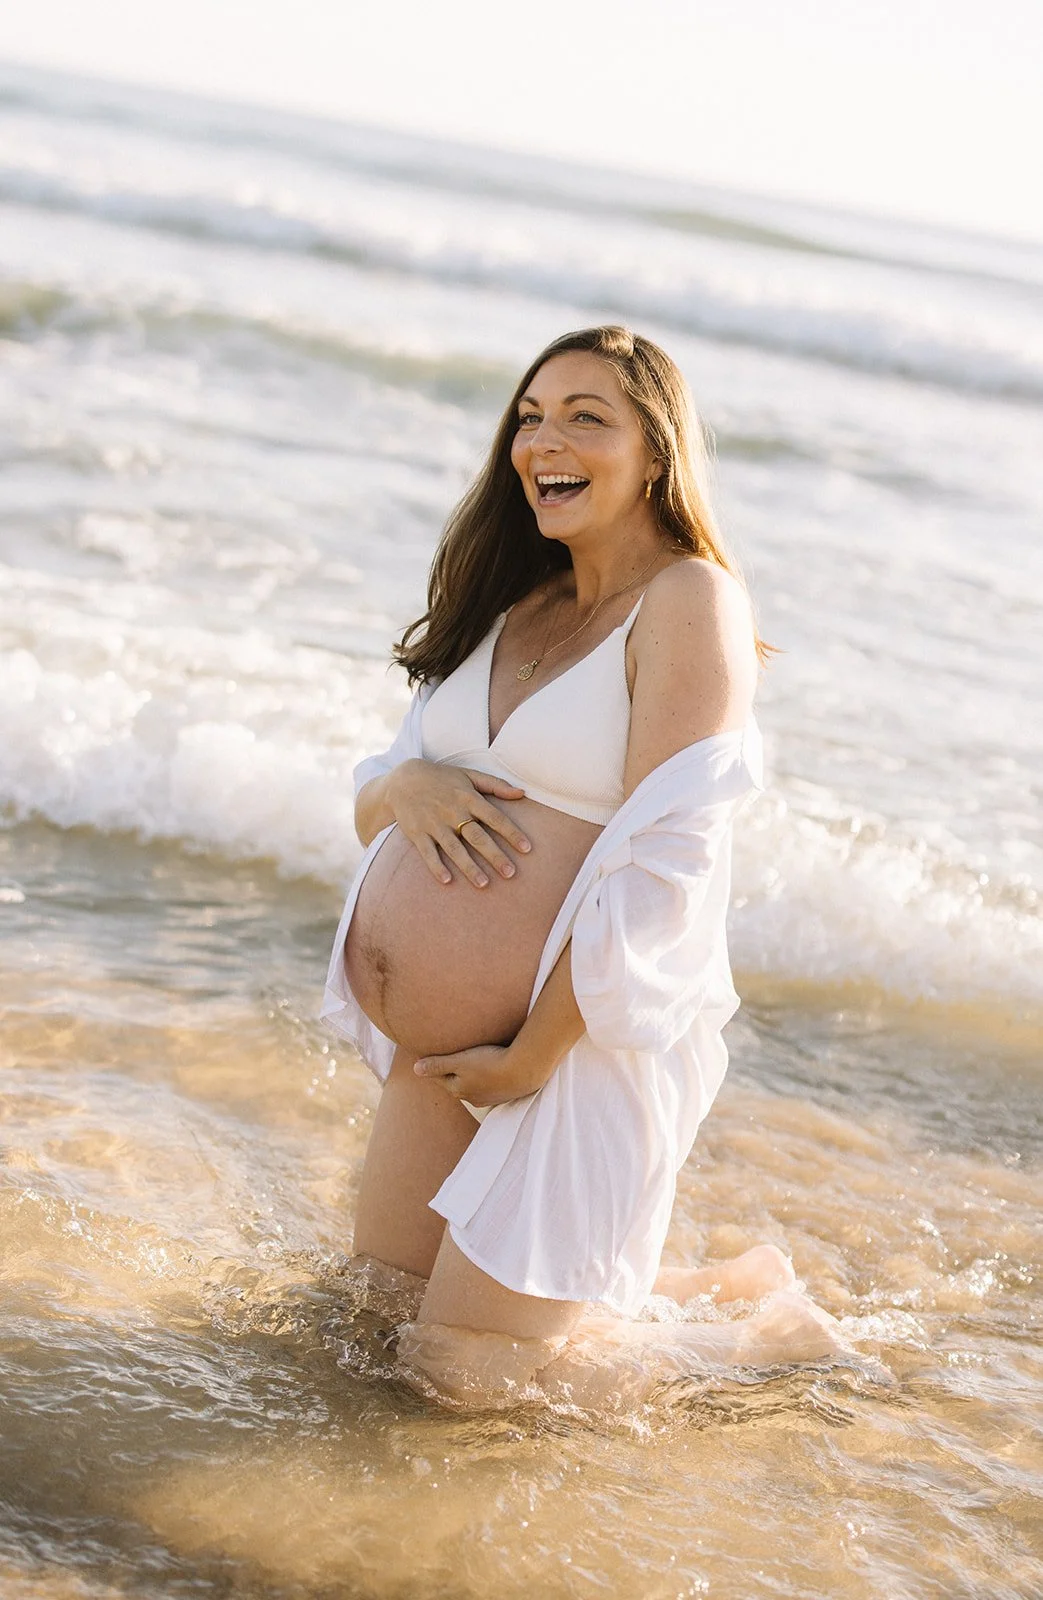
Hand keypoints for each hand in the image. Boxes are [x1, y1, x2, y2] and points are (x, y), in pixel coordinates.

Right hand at [386, 761, 531, 887]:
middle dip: (494, 856)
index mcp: (468, 798)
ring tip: (484, 884)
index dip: (511, 832)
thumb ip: (496, 785)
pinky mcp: (417, 833)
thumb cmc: (442, 779)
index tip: (527, 848)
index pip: (495, 817)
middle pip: (477, 836)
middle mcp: (453, 812)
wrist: (403, 780)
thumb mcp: (469, 775)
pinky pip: (428, 852)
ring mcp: (434, 824)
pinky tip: (447, 880)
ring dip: (469, 867)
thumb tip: (522, 793)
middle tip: (511, 873)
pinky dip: (436, 866)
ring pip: (454, 848)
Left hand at [413, 1045, 543, 1106]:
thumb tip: (415, 1069)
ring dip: (470, 1075)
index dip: (433, 1066)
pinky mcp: (504, 1093)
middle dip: (451, 1071)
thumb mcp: (460, 1062)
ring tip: (470, 1061)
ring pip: (473, 1085)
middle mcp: (472, 1097)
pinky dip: (487, 1077)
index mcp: (458, 1089)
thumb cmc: (490, 1063)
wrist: (525, 1071)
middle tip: (448, 1058)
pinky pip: (489, 1084)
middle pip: (456, 1082)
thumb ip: (438, 1065)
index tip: (428, 1055)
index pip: (439, 1077)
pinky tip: (492, 1068)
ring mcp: (489, 1097)